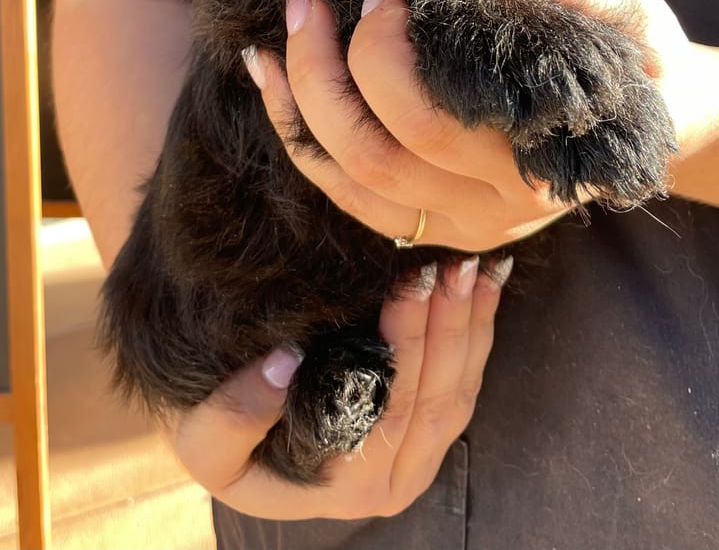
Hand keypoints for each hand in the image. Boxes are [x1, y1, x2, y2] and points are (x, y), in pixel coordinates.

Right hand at [171, 257, 507, 518]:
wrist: (239, 451)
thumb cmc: (225, 443)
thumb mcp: (204, 445)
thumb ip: (232, 417)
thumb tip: (285, 362)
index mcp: (350, 485)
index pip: (394, 407)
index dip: (410, 342)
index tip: (412, 281)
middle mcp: (396, 483)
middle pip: (438, 396)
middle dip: (449, 323)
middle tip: (451, 261)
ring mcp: (421, 463)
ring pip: (461, 390)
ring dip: (472, 323)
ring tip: (475, 264)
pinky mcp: (433, 438)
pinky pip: (468, 384)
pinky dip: (480, 332)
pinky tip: (486, 285)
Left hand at [245, 0, 718, 249]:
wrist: (669, 124)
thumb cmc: (648, 61)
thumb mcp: (627, 10)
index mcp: (536, 163)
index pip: (429, 122)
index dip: (381, 58)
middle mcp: (494, 210)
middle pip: (372, 156)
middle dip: (320, 76)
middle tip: (307, 5)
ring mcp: (463, 227)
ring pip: (348, 186)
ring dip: (296, 113)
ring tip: (271, 45)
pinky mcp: (442, 223)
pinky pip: (352, 196)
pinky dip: (305, 144)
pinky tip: (278, 90)